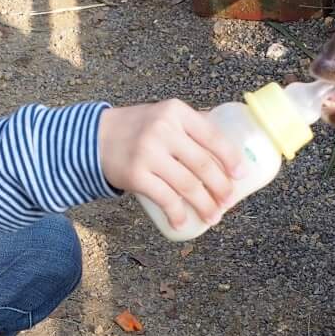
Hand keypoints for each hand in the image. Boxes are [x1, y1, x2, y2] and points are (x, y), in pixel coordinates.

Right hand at [99, 101, 244, 230]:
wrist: (93, 138)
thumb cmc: (137, 129)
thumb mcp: (163, 114)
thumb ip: (191, 123)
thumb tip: (231, 142)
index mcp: (176, 112)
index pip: (212, 136)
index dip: (231, 159)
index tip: (242, 175)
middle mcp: (163, 130)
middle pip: (203, 165)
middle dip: (221, 188)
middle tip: (229, 202)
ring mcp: (148, 153)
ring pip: (188, 185)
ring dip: (204, 205)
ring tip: (214, 216)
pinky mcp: (136, 175)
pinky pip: (165, 199)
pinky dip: (177, 214)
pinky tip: (183, 223)